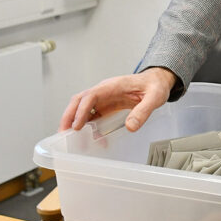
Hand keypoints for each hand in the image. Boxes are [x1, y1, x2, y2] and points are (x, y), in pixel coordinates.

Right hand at [59, 67, 177, 132]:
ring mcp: (103, 98)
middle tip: (63, 133)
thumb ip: (143, 111)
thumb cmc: (155, 86)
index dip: (81, 111)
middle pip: (79, 101)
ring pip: (81, 108)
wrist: (157, 81)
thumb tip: (131, 126)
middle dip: (69, 116)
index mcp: (113, 86)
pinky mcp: (106, 105)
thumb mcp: (155, 98)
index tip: (77, 126)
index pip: (90, 96)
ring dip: (74, 122)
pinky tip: (91, 138)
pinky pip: (92, 115)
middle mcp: (104, 91)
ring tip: (71, 139)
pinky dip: (87, 126)